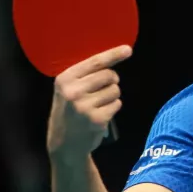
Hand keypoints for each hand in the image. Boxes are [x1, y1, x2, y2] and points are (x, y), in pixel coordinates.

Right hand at [47, 45, 130, 160]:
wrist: (64, 142)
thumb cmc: (70, 111)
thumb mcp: (67, 90)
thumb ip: (84, 75)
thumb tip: (112, 59)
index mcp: (65, 79)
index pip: (95, 62)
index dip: (113, 55)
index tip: (128, 49)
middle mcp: (73, 91)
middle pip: (109, 75)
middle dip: (111, 81)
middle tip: (100, 90)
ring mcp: (85, 106)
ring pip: (115, 90)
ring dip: (112, 96)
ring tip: (97, 104)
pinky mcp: (97, 119)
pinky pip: (117, 104)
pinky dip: (113, 108)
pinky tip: (100, 114)